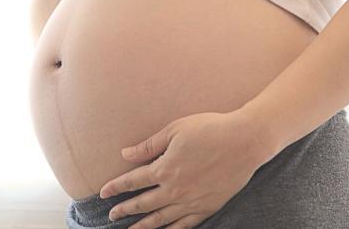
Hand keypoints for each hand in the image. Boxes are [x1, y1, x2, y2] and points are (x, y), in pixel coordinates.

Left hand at [99, 110, 267, 228]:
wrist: (245, 141)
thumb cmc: (209, 129)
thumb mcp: (174, 130)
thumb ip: (148, 146)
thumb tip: (125, 154)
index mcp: (164, 168)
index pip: (132, 181)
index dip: (116, 187)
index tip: (103, 193)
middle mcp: (175, 189)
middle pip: (143, 203)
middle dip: (124, 210)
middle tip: (111, 216)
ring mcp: (192, 201)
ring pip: (161, 219)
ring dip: (143, 226)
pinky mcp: (208, 207)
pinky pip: (185, 225)